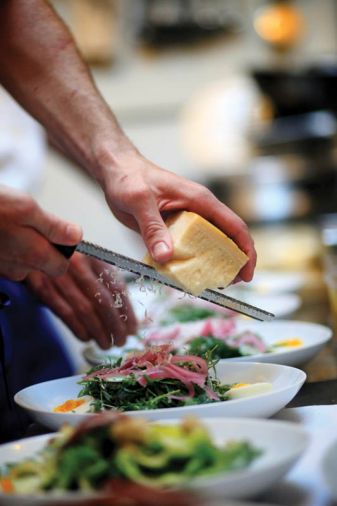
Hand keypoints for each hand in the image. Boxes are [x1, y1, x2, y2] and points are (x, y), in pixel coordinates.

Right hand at [0, 185, 81, 280]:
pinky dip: (5, 246)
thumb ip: (54, 227)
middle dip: (41, 245)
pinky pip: (5, 259)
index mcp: (34, 256)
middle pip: (41, 264)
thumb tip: (77, 236)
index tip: (56, 233)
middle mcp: (17, 269)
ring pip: (22, 262)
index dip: (62, 249)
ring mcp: (1, 269)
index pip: (61, 266)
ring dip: (21, 244)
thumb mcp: (26, 208)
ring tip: (7, 222)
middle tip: (28, 221)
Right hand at [26, 253, 137, 348]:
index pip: (117, 288)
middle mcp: (79, 264)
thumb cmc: (68, 255)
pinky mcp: (41, 286)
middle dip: (115, 326)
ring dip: (98, 331)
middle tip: (121, 341)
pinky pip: (63, 312)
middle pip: (103, 301)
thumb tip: (127, 313)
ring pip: (84, 310)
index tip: (133, 328)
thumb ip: (107, 280)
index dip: (127, 312)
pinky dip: (77, 328)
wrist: (32, 244)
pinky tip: (86, 337)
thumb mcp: (90, 259)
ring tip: (106, 344)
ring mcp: (59, 275)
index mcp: (96, 257)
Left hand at [102, 154, 255, 281]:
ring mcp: (187, 220)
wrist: (116, 170)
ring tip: (213, 283)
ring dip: (213, 264)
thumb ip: (153, 228)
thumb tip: (166, 256)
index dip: (246, 251)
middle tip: (230, 284)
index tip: (247, 274)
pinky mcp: (174, 228)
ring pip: (209, 245)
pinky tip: (186, 275)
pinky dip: (192, 262)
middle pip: (227, 239)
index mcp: (200, 200)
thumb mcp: (140, 201)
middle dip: (234, 262)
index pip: (234, 226)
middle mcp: (198, 210)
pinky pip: (189, 248)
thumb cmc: (129, 177)